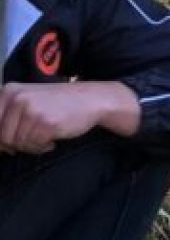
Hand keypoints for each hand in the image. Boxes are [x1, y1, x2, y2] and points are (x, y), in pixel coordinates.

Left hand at [0, 82, 139, 153]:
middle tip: (32, 141)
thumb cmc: (58, 103)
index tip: (8, 144)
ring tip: (44, 139)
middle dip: (16, 144)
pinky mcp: (47, 123)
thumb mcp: (28, 100)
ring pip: (18, 143)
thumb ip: (8, 115)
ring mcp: (32, 111)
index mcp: (8, 92)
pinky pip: (35, 145)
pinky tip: (52, 140)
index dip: (0, 138)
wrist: (90, 99)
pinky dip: (42, 148)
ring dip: (31, 147)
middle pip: (2, 136)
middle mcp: (17, 99)